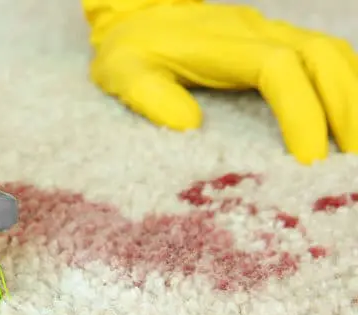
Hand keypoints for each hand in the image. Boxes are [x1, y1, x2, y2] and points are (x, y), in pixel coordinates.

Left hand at [82, 0, 357, 163]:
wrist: (137, 15)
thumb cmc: (130, 51)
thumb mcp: (120, 74)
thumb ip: (148, 96)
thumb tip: (190, 125)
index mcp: (220, 43)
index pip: (277, 68)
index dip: (299, 111)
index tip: (307, 158)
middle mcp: (255, 31)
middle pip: (321, 55)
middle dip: (345, 106)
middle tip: (350, 159)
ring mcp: (270, 32)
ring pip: (330, 52)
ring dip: (352, 95)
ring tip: (355, 146)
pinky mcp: (275, 40)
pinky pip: (324, 54)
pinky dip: (344, 83)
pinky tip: (348, 116)